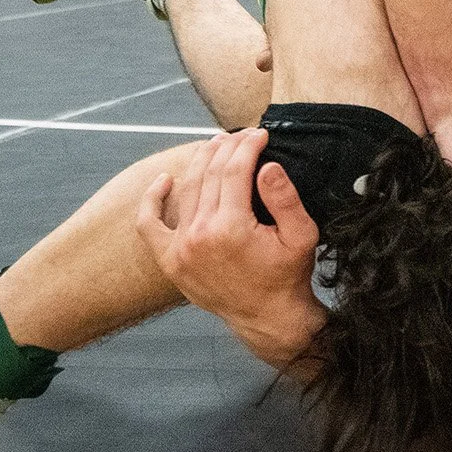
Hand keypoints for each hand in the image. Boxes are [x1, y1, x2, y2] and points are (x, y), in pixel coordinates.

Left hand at [135, 130, 324, 364]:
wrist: (267, 317)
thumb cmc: (286, 276)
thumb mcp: (302, 236)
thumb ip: (285, 199)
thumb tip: (267, 166)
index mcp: (231, 227)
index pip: (235, 169)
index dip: (248, 146)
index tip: (260, 134)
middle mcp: (200, 235)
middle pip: (210, 173)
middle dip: (228, 147)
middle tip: (243, 136)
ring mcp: (181, 248)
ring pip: (187, 189)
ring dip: (201, 162)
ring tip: (216, 146)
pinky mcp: (170, 260)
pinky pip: (150, 225)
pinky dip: (152, 199)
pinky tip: (165, 180)